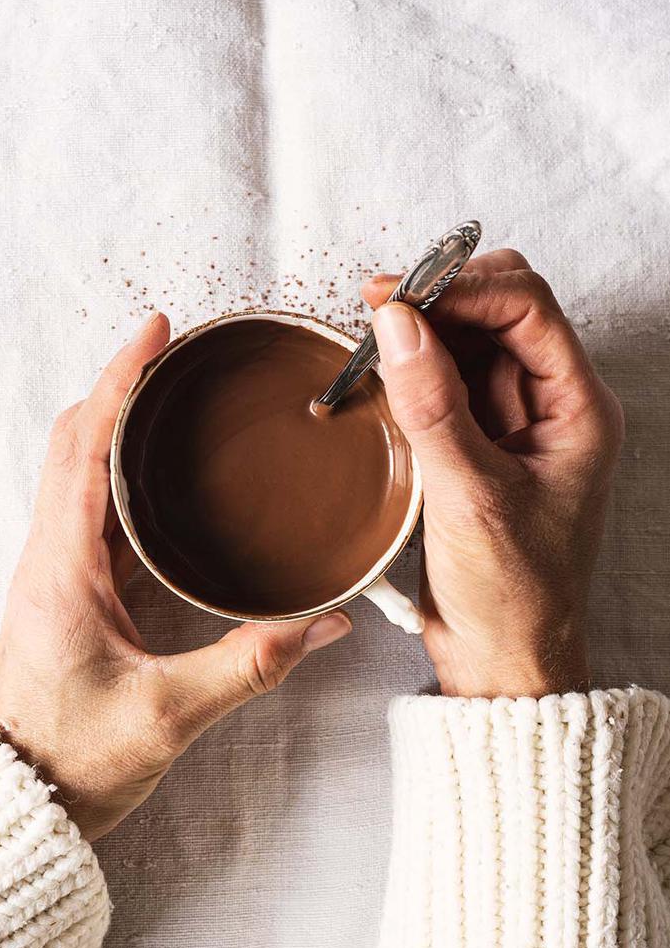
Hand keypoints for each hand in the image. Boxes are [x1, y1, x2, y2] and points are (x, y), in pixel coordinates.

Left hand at [0, 313, 350, 840]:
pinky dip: (119, 467)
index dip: (118, 381)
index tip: (154, 332)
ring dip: (116, 421)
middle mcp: (51, 555)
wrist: (22, 800)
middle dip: (120, 385)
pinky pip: (90, 505)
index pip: (84, 447)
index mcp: (64, 568)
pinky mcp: (70, 588)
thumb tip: (325, 625)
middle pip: (74, 440)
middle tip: (175, 352)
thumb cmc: (76, 759)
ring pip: (76, 468)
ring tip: (172, 394)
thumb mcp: (168, 716)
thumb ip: (249, 666)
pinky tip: (161, 471)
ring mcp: (56, 570)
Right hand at [364, 250, 623, 698]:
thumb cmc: (513, 594)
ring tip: (369, 336)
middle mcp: (551, 405)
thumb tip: (397, 321)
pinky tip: (380, 372)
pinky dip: (412, 368)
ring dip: (422, 331)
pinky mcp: (476, 442)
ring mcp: (512, 422)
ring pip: (468, 342)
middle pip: (501, 311)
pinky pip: (444, 381)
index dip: (464, 288)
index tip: (400, 293)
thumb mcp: (470, 496)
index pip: (528, 308)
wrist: (502, 659)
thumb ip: (432, 404)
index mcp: (579, 409)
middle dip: (441, 299)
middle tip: (377, 305)